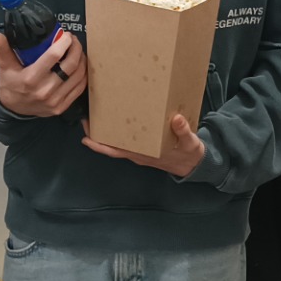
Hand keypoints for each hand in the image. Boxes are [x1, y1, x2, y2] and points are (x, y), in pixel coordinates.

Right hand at [0, 30, 86, 116]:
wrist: (12, 108)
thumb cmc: (11, 83)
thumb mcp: (5, 66)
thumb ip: (3, 49)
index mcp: (31, 78)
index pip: (53, 56)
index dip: (64, 42)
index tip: (66, 35)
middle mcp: (45, 91)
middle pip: (70, 65)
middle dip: (76, 48)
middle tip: (74, 40)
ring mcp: (55, 101)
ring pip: (78, 76)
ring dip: (82, 60)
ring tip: (78, 51)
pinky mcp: (62, 107)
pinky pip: (80, 88)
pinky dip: (83, 75)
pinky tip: (80, 65)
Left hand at [81, 113, 205, 177]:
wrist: (195, 164)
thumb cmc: (190, 154)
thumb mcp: (190, 143)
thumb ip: (183, 131)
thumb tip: (176, 119)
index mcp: (144, 155)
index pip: (116, 151)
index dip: (99, 146)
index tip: (85, 138)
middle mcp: (138, 154)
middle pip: (112, 146)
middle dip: (98, 135)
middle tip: (87, 118)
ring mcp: (141, 151)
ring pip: (119, 143)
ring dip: (108, 132)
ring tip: (100, 116)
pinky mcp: (146, 147)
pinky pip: (128, 141)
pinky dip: (120, 131)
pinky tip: (120, 120)